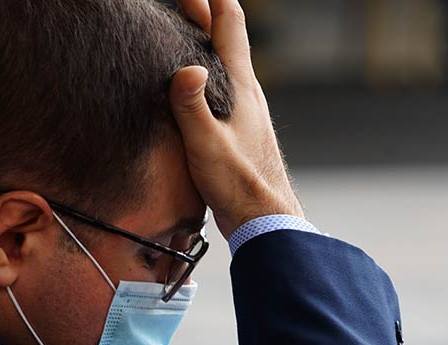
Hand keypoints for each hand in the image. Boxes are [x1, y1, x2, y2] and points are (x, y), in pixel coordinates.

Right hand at [170, 0, 303, 240]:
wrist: (264, 219)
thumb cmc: (238, 184)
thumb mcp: (207, 145)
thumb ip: (192, 107)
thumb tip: (185, 68)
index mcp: (241, 86)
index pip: (229, 25)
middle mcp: (247, 90)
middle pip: (226, 38)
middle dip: (204, 12)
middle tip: (182, 0)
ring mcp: (246, 108)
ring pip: (225, 61)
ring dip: (206, 40)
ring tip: (183, 29)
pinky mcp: (240, 128)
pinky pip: (222, 85)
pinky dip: (207, 69)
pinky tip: (194, 83)